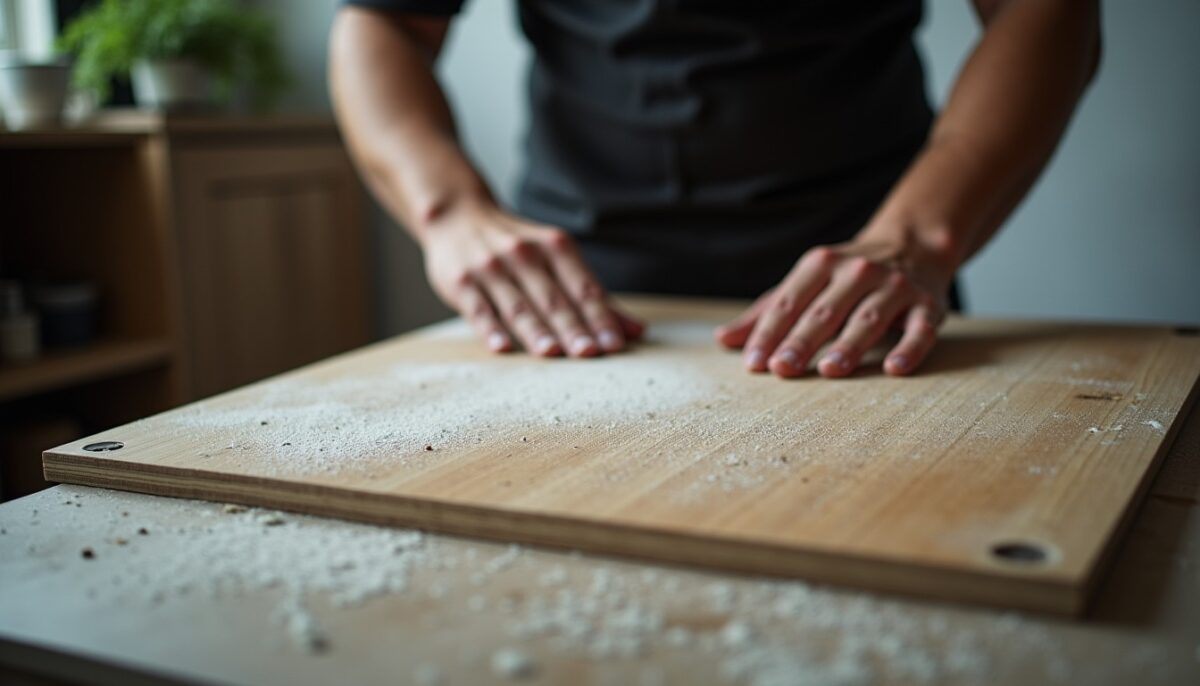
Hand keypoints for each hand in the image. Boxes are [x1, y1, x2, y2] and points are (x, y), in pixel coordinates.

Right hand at [422, 201, 643, 355]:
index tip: (616, 344)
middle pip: (554, 298)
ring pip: (518, 305)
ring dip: (535, 330)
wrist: (457, 215)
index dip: (600, 316)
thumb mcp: (557, 257)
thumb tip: (637, 331)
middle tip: (590, 353)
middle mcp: (525, 254)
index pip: (583, 288)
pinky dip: (490, 328)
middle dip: (573, 326)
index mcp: (555, 247)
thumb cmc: (518, 247)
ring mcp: (491, 268)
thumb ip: (593, 296)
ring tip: (552, 353)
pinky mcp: (461, 282)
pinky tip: (502, 347)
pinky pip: (478, 309)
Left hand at [714, 237, 954, 377]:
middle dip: (802, 341)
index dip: (769, 332)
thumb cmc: (844, 276)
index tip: (753, 363)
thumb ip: (766, 313)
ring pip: (868, 318)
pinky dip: (910, 348)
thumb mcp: (805, 284)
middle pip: (824, 311)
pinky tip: (894, 369)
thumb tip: (723, 340)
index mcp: (820, 264)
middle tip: (782, 370)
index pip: (789, 302)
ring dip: (849, 344)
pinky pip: (919, 329)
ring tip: (830, 370)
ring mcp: (894, 287)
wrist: (913, 246)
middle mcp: (857, 271)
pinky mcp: (928, 306)